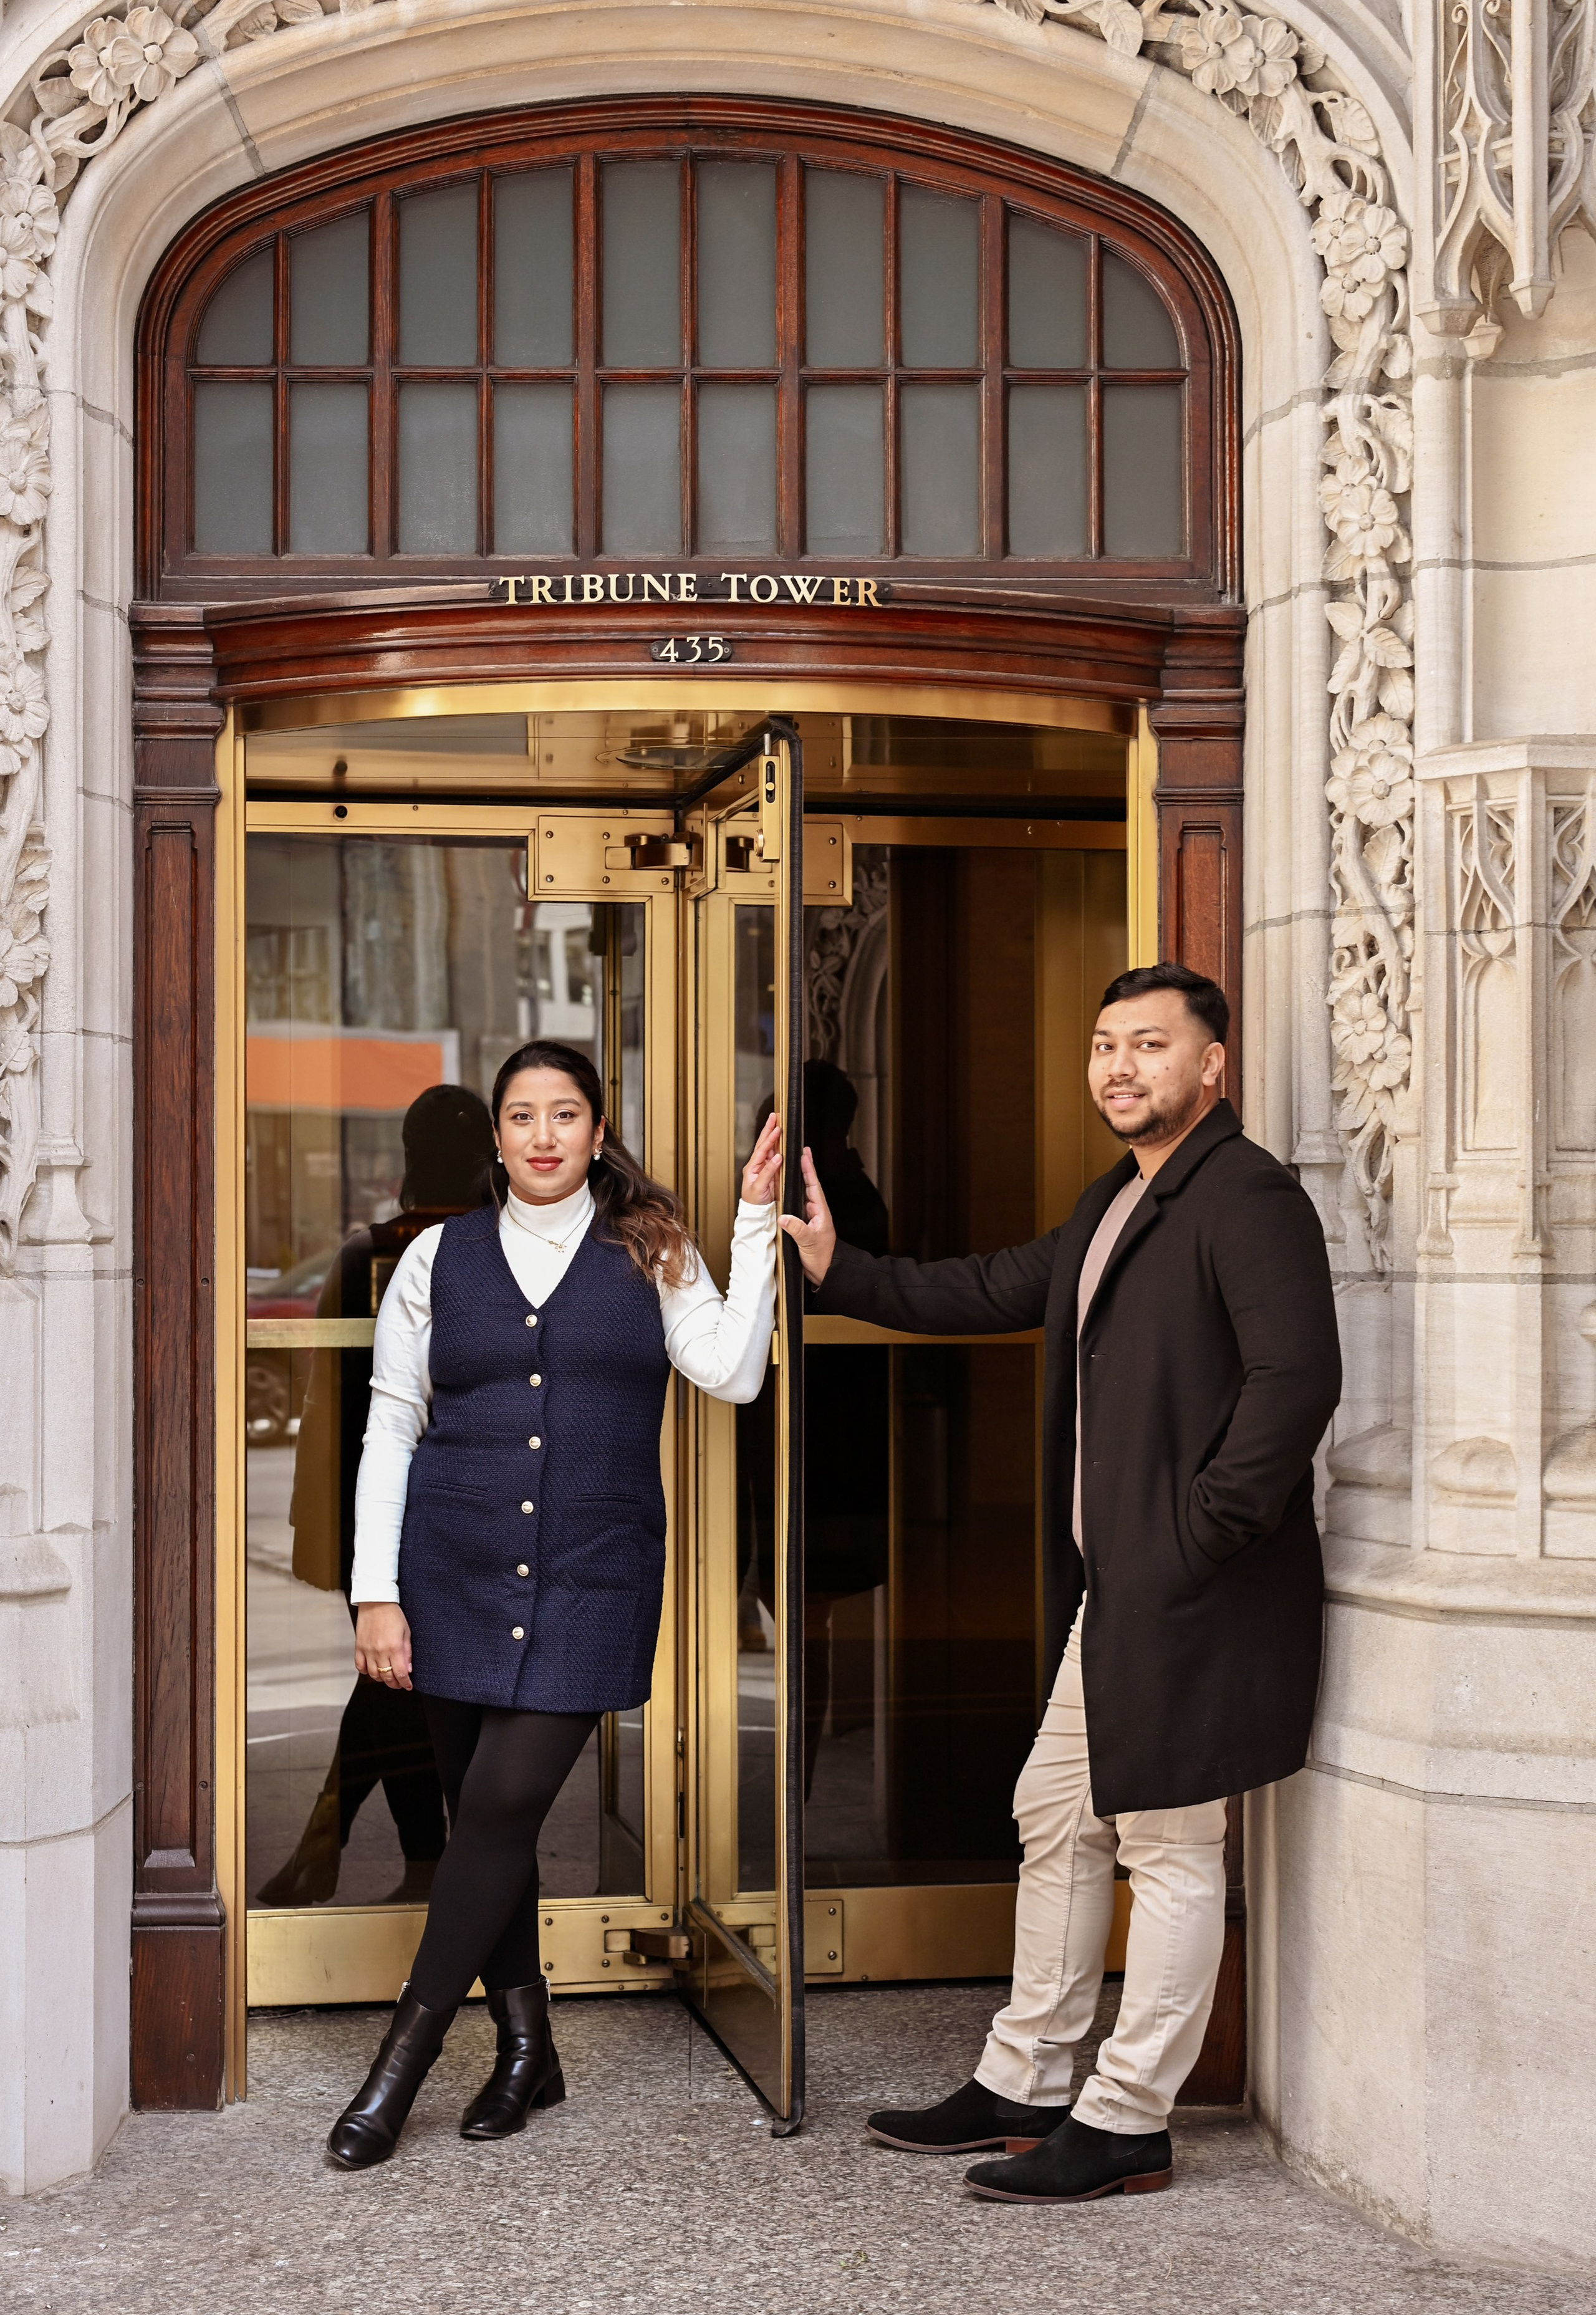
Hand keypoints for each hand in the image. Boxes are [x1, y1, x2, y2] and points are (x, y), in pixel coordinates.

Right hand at [354, 1603, 413, 1690]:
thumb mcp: (407, 1632)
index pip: (400, 1673)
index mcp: (394, 1647)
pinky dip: (366, 1671)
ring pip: (373, 1675)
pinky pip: (360, 1666)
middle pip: (387, 1677)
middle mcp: (380, 1651)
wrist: (376, 1601)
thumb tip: (408, 1669)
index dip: (405, 1683)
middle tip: (399, 1684)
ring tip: (387, 1677)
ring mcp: (368, 1650)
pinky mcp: (359, 1647)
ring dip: (381, 1679)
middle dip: (395, 1684)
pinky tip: (372, 1670)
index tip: (408, 1686)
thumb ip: (407, 1652)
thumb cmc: (393, 1614)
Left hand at [741, 1109, 782, 1205]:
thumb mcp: (760, 1187)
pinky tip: (781, 1140)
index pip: (762, 1149)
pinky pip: (774, 1156)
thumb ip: (768, 1172)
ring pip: (769, 1148)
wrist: (756, 1213)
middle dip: (768, 1129)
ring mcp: (764, 1168)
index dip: (770, 1138)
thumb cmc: (754, 1202)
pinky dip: (777, 1146)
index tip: (777, 1129)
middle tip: (774, 1117)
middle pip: (763, 1144)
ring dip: (772, 1135)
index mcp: (752, 1168)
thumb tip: (777, 1157)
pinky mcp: (771, 1172)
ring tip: (777, 1124)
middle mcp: (757, 1165)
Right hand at [779, 1147, 836, 1284]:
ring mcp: (810, 1218)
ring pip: (801, 1196)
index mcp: (820, 1212)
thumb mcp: (809, 1242)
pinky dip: (790, 1197)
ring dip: (795, 1182)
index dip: (808, 1169)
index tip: (804, 1154)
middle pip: (807, 1185)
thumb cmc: (823, 1258)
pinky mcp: (803, 1226)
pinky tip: (783, 1193)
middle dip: (802, 1169)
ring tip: (788, 1167)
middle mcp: (815, 1212)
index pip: (813, 1185)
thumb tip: (783, 1217)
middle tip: (798, 1152)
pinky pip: (795, 1207)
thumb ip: (797, 1229)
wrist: (826, 1272)